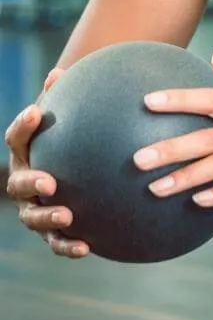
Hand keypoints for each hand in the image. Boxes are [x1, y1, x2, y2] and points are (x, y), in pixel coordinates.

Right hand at [4, 68, 89, 257]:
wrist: (77, 172)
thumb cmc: (76, 140)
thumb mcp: (74, 121)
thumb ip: (69, 101)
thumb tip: (62, 71)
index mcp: (28, 153)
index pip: (18, 138)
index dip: (23, 125)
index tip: (35, 112)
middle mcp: (26, 181)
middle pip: (19, 183)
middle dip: (31, 182)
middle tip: (49, 180)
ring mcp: (36, 208)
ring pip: (33, 217)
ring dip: (47, 218)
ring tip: (68, 216)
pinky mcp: (53, 231)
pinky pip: (57, 242)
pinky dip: (68, 246)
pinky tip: (87, 248)